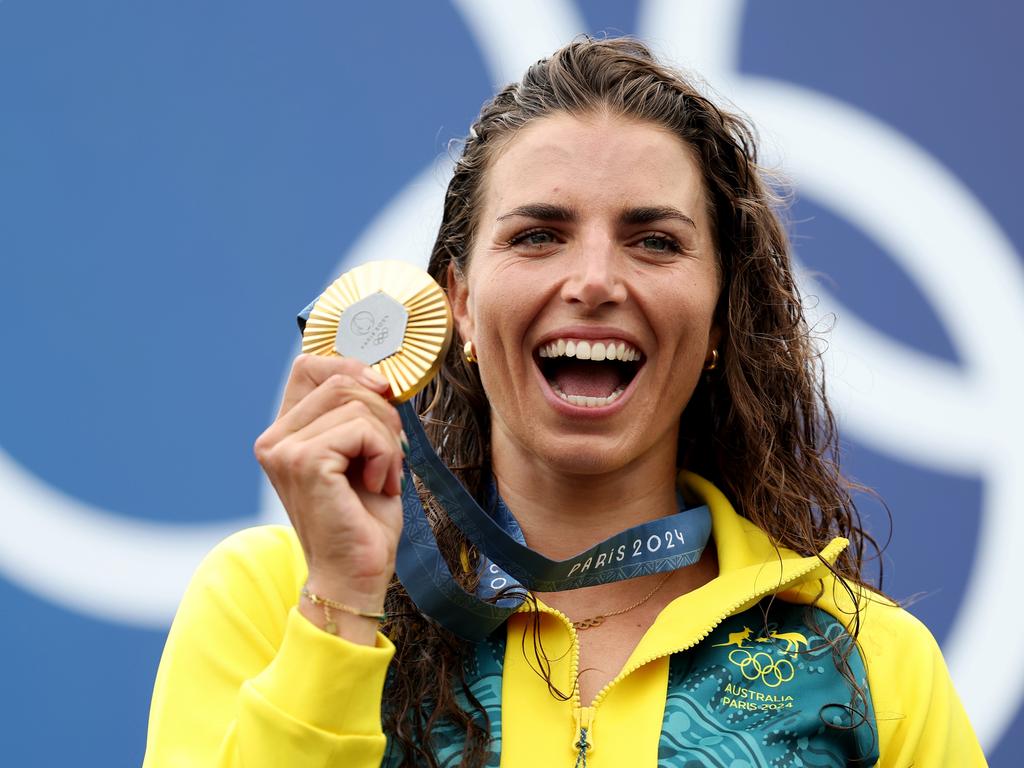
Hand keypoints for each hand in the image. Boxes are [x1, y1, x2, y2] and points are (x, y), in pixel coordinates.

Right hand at [254, 354, 404, 642]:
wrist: (355, 575)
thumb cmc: (362, 520)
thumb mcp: (364, 454)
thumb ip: (360, 413)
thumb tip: (380, 377)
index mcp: (284, 433)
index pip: (310, 366)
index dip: (352, 368)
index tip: (384, 392)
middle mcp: (275, 439)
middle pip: (340, 381)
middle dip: (382, 411)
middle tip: (392, 454)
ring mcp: (284, 449)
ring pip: (355, 402)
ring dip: (387, 438)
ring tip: (383, 476)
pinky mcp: (304, 462)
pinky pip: (362, 429)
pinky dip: (386, 455)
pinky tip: (379, 486)